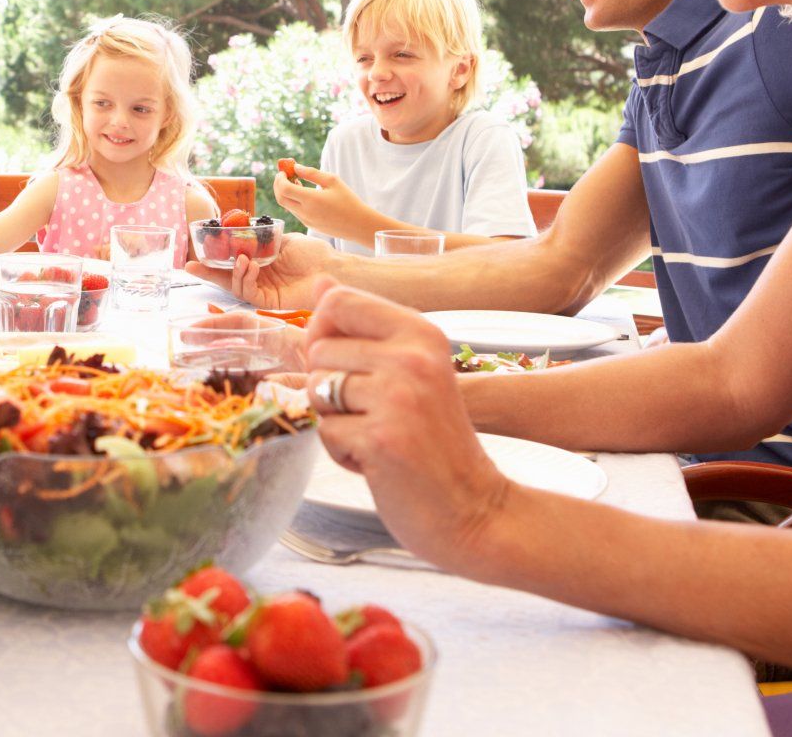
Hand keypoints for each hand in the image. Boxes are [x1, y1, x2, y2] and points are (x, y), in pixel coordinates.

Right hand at [186, 232, 335, 309]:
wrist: (331, 266)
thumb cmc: (312, 253)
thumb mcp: (280, 239)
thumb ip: (260, 237)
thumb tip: (240, 228)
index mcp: (259, 264)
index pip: (230, 263)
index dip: (213, 260)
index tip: (196, 253)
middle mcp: (258, 279)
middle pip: (226, 278)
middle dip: (207, 273)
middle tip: (191, 266)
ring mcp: (263, 292)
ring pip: (235, 287)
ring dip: (234, 272)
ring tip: (242, 258)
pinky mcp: (270, 302)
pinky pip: (249, 294)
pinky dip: (246, 280)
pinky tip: (252, 266)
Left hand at [273, 166, 376, 242]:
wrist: (358, 225)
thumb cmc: (348, 200)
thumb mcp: (332, 181)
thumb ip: (311, 173)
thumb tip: (296, 167)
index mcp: (311, 200)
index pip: (284, 189)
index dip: (279, 178)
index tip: (283, 171)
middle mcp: (305, 212)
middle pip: (280, 198)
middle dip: (278, 185)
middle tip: (284, 175)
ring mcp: (306, 221)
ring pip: (287, 205)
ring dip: (286, 193)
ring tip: (296, 181)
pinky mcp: (309, 225)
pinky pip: (295, 212)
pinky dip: (293, 201)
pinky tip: (303, 193)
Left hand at [302, 278, 508, 568]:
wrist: (475, 509)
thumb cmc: (436, 440)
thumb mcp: (411, 369)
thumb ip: (365, 326)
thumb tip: (321, 282)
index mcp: (421, 332)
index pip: (338, 301)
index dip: (323, 332)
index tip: (344, 362)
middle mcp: (412, 357)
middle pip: (318, 349)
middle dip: (329, 386)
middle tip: (373, 413)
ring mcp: (397, 397)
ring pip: (316, 389)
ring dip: (335, 420)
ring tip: (376, 434)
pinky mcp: (381, 438)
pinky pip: (324, 430)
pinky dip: (342, 452)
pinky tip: (378, 461)